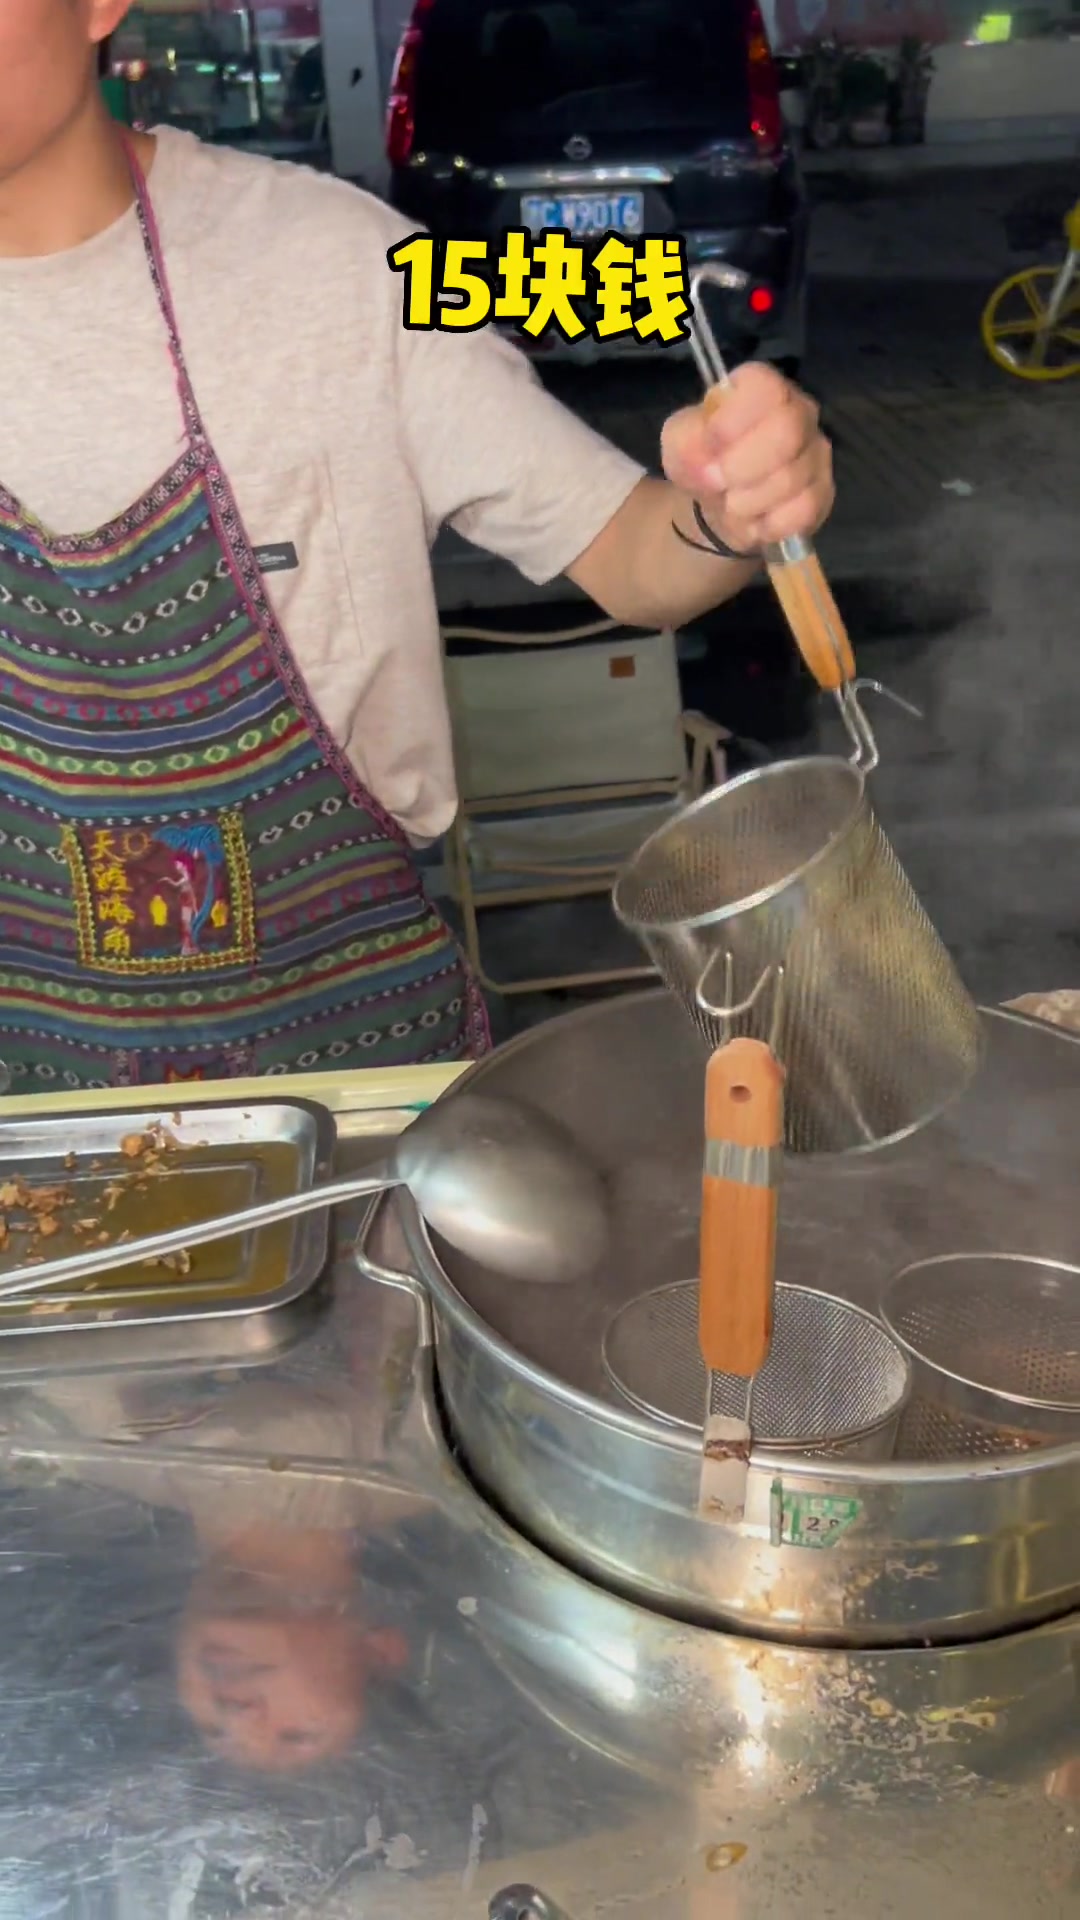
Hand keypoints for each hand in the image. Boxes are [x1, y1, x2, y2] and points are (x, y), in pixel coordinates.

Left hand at [661, 363, 833, 553]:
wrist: (722, 503)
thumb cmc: (704, 460)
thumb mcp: (680, 443)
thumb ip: (687, 442)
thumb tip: (708, 466)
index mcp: (762, 387)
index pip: (764, 386)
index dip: (733, 420)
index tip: (710, 444)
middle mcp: (799, 411)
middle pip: (787, 430)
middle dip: (742, 466)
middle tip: (718, 482)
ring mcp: (816, 453)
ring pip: (791, 478)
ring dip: (749, 501)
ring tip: (732, 505)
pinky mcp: (823, 493)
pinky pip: (803, 510)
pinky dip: (770, 524)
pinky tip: (756, 521)